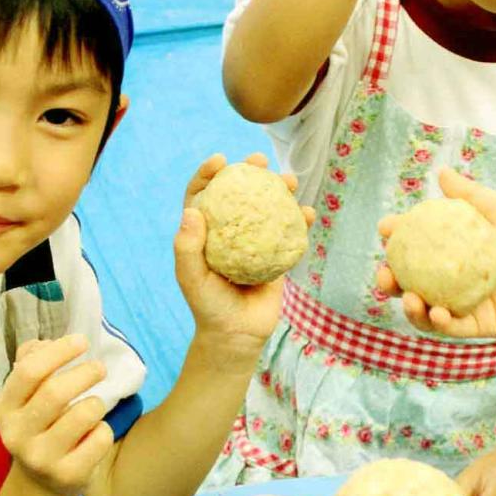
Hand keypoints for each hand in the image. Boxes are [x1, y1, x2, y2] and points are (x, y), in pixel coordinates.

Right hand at [0, 335, 114, 495]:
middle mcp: (17, 434)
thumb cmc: (38, 428)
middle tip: (100, 368)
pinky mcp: (67, 475)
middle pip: (55, 392)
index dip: (59, 352)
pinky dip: (103, 430)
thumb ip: (32, 364)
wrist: (38, 486)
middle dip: (85, 373)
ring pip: (83, 414)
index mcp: (4, 409)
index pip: (28, 372)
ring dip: (96, 403)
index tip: (82, 341)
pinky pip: (99, 438)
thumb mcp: (26, 399)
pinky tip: (94, 434)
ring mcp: (41, 458)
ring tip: (94, 406)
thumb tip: (46, 343)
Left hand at [175, 152, 310, 352]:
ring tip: (289, 180)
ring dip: (280, 189)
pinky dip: (300, 220)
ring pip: (268, 208)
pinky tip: (307, 213)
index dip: (208, 173)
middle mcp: (230, 232)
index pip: (203, 195)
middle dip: (250, 171)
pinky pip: (290, 233)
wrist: (238, 335)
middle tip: (259, 160)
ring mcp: (255, 241)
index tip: (220, 161)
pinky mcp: (277, 255)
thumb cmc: (209, 307)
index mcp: (205, 232)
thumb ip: (188, 248)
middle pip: (240, 193)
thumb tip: (192, 211)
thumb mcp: (192, 279)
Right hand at [376, 169, 495, 337]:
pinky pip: (451, 328)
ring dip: (408, 306)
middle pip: (411, 282)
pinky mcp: (480, 326)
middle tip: (385, 273)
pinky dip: (438, 322)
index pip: (416, 246)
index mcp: (456, 251)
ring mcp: (465, 304)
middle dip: (390, 279)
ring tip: (408, 296)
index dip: (396, 239)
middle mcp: (455, 279)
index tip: (386, 229)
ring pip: (425, 310)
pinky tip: (437, 312)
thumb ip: (470, 196)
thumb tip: (441, 172)